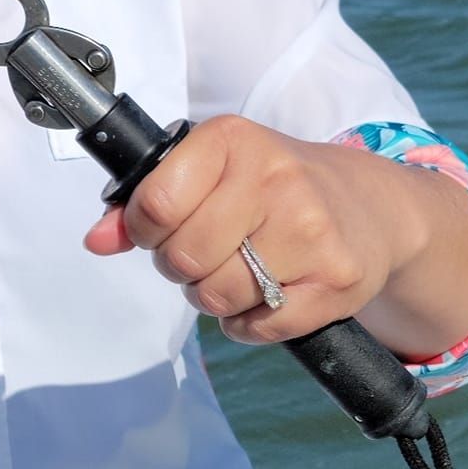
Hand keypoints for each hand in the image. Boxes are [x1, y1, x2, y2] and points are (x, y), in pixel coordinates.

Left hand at [81, 115, 412, 344]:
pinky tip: (263, 295)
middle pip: (185, 256)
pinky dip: (247, 323)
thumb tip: (95, 240)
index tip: (156, 231)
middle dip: (179, 266)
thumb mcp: (209, 171)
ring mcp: (312, 231)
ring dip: (212, 296)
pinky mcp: (338, 281)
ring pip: (218, 295)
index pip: (155, 203)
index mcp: (232, 141)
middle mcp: (275, 179)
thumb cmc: (273, 186)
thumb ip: (143, 203)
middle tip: (201, 253)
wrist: (372, 206)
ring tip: (234, 270)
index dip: (142, 230)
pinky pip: (259, 327)